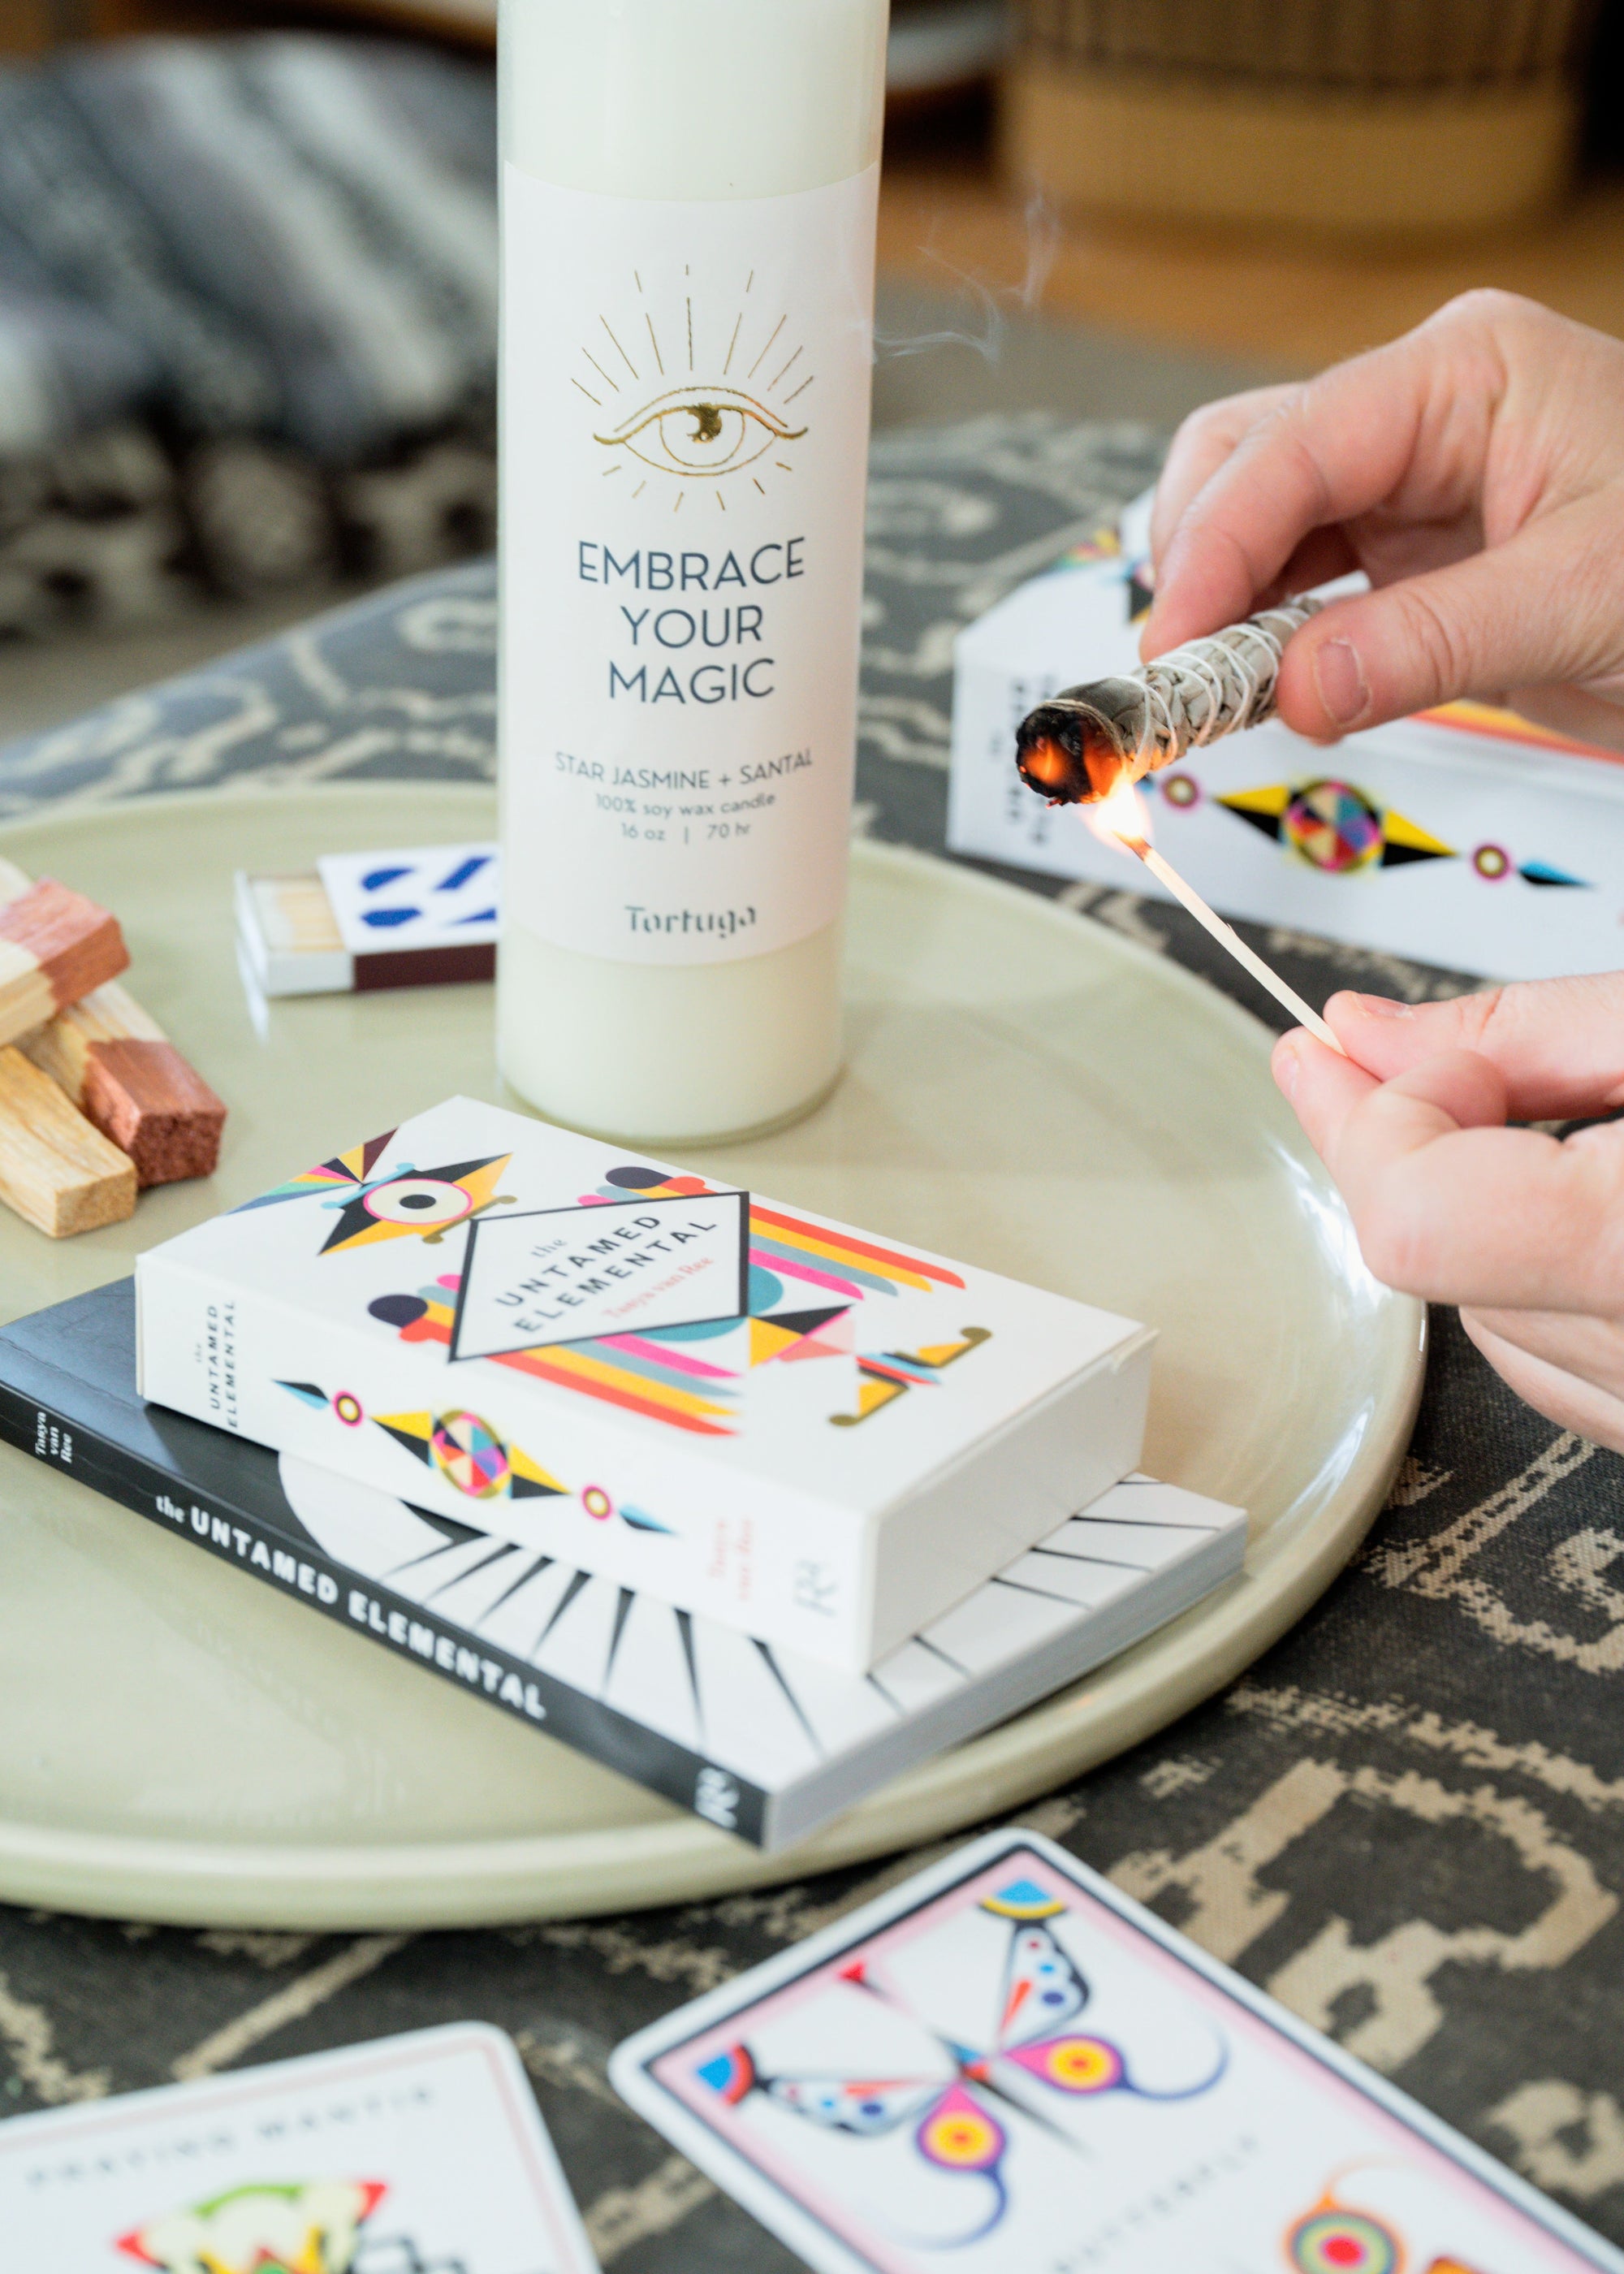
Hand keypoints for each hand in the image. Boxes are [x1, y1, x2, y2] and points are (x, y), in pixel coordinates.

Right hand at [1143, 291, 1623, 750]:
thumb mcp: (1582, 602)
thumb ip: (1424, 646)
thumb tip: (1292, 690)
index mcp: (1469, 374)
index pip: (1293, 445)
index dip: (1212, 548)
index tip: (1174, 646)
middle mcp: (1425, 414)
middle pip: (1243, 462)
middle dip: (1197, 566)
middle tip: (1181, 676)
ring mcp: (1411, 484)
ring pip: (1256, 524)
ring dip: (1222, 608)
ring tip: (1216, 692)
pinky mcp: (1411, 557)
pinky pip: (1298, 585)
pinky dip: (1263, 639)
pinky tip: (1259, 685)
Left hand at [1275, 979, 1623, 1449]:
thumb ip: (1527, 1029)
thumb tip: (1369, 1035)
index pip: (1413, 1218)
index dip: (1373, 1116)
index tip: (1346, 1047)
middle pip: (1435, 1268)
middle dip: (1423, 1153)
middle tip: (1463, 1066)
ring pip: (1486, 1328)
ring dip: (1489, 1222)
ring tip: (1581, 1135)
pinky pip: (1564, 1378)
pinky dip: (1550, 1290)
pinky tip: (1600, 1213)